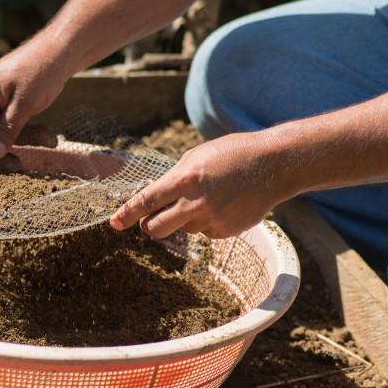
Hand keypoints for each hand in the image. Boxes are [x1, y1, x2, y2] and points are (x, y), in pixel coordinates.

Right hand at [0, 39, 74, 172]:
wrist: (60, 52)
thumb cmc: (43, 71)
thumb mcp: (27, 104)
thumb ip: (7, 129)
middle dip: (6, 149)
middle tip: (20, 166)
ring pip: (1, 132)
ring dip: (26, 139)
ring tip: (51, 140)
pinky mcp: (5, 104)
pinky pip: (11, 126)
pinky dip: (28, 131)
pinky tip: (48, 136)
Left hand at [110, 132, 291, 238]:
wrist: (274, 166)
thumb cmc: (231, 155)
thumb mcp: (196, 158)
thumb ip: (172, 179)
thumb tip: (152, 202)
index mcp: (185, 179)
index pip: (146, 201)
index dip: (126, 214)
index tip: (113, 223)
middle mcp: (196, 203)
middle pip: (155, 228)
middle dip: (149, 224)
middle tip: (154, 216)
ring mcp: (211, 220)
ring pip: (181, 229)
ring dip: (183, 218)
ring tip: (208, 196)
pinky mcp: (225, 232)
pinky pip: (203, 232)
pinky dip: (205, 222)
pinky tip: (223, 204)